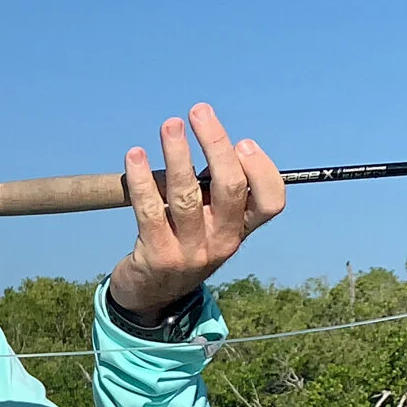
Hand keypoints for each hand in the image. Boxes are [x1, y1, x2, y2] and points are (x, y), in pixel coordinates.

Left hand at [107, 102, 285, 316]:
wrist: (149, 294)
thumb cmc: (180, 243)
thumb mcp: (208, 223)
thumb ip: (214, 192)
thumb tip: (210, 136)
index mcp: (240, 231)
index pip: (271, 202)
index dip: (262, 170)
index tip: (243, 142)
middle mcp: (222, 243)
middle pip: (229, 189)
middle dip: (215, 144)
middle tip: (199, 112)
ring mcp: (190, 252)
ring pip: (186, 196)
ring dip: (177, 155)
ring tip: (169, 125)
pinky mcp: (157, 256)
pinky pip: (149, 211)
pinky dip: (141, 180)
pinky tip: (134, 157)